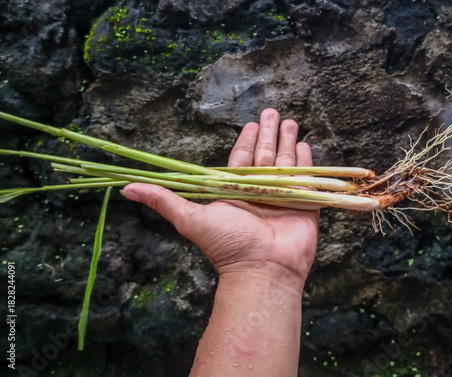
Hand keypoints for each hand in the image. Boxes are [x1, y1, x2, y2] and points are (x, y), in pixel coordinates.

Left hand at [123, 109, 318, 280]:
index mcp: (235, 191)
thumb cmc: (227, 246)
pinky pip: (305, 178)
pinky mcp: (303, 205)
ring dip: (287, 142)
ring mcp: (282, 197)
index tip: (250, 124)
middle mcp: (258, 191)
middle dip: (269, 133)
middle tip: (273, 112)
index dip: (246, 141)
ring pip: (285, 162)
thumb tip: (126, 188)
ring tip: (291, 122)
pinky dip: (306, 163)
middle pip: (264, 155)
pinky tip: (305, 146)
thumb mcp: (190, 218)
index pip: (241, 159)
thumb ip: (163, 200)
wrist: (263, 271)